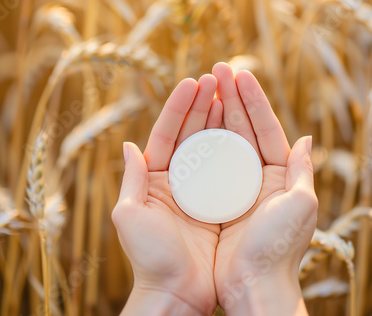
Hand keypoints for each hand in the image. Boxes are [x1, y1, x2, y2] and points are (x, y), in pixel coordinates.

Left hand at [112, 75, 222, 314]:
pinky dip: (235, 147)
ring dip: (220, 118)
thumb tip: (128, 146)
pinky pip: (229, 169)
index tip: (192, 83)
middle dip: (202, 104)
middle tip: (216, 77)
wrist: (178, 293)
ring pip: (212, 146)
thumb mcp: (130, 217)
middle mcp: (179, 182)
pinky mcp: (221, 203)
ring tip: (229, 92)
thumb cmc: (150, 259)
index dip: (178, 107)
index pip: (166, 134)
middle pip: (191, 134)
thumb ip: (131, 180)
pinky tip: (243, 128)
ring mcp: (201, 191)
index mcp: (155, 180)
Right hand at [212, 63, 317, 315]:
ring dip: (215, 114)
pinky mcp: (214, 201)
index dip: (254, 100)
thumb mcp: (301, 206)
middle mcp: (258, 179)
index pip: (267, 129)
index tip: (240, 74)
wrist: (252, 286)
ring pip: (223, 143)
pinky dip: (200, 143)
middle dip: (232, 98)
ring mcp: (234, 188)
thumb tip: (306, 137)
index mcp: (280, 176)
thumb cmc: (279, 249)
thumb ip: (302, 170)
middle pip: (243, 130)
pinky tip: (191, 122)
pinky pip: (205, 165)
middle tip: (219, 69)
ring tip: (205, 85)